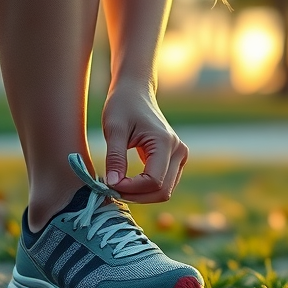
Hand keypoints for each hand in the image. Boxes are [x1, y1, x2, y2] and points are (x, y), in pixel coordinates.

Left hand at [102, 83, 187, 202]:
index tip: (108, 183)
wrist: (135, 92)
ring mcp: (179, 156)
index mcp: (165, 142)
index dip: (130, 188)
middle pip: (162, 191)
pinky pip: (162, 184)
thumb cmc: (123, 105)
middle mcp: (179, 151)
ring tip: (116, 185)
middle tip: (110, 189)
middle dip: (136, 195)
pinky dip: (144, 189)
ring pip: (164, 191)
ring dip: (140, 195)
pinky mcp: (174, 160)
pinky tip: (125, 182)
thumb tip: (112, 184)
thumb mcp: (114, 128)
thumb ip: (115, 157)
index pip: (153, 181)